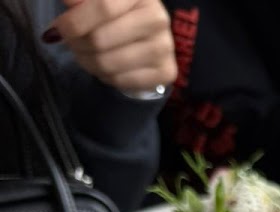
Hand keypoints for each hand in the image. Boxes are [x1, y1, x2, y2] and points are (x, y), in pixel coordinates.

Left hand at [44, 0, 176, 93]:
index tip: (56, 30)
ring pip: (109, 63)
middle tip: (70, 43)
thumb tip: (68, 3)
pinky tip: (103, 66)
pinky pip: (122, 81)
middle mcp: (157, 18)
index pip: (103, 7)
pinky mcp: (166, 72)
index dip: (75, 21)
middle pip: (102, 39)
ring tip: (83, 55)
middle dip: (77, 44)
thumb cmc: (116, 11)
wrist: (147, 34)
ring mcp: (165, 47)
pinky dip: (105, 76)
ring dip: (87, 62)